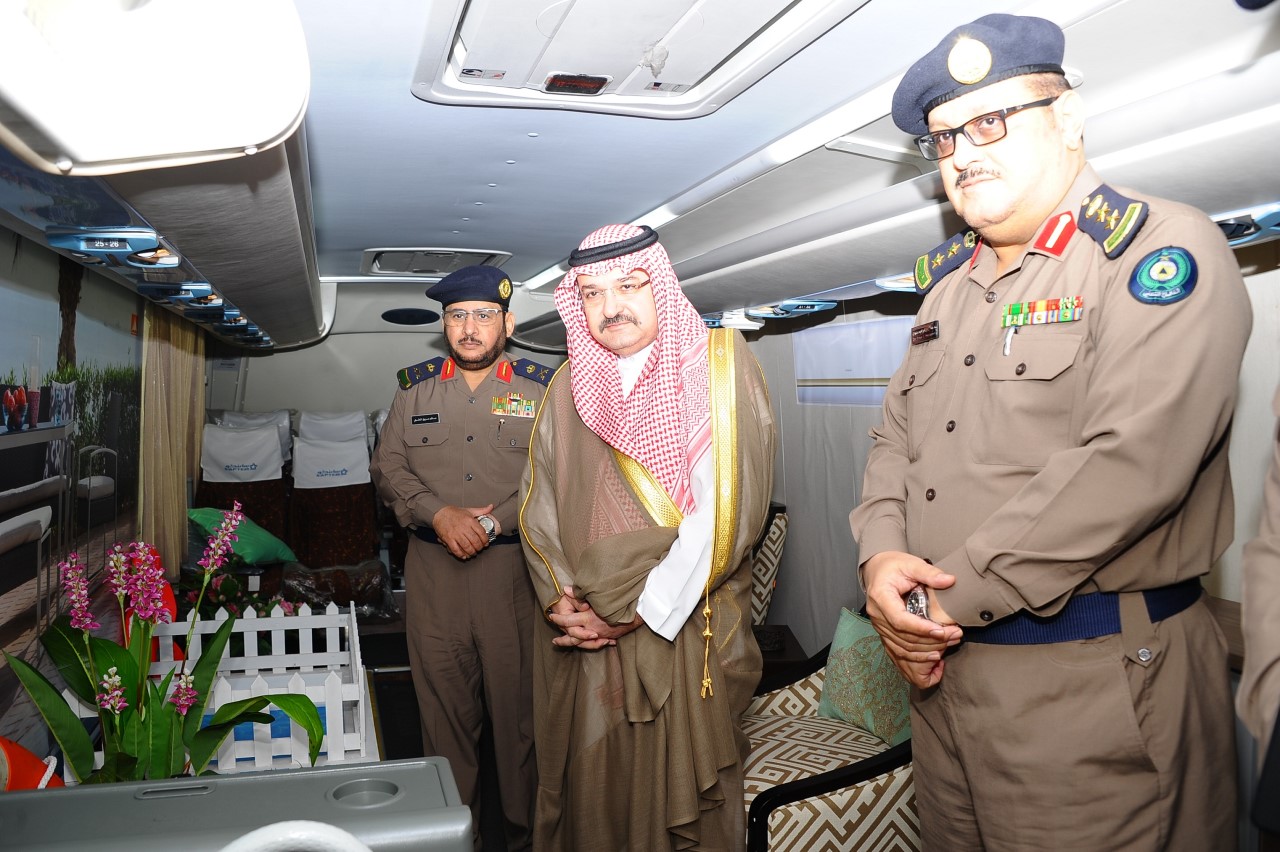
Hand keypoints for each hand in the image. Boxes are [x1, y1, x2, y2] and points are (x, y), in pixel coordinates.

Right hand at [431, 504, 494, 559]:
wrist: (440, 513)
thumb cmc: (455, 513)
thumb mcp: (470, 510)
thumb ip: (482, 510)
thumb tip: (491, 507)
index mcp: (470, 520)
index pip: (481, 532)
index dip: (485, 540)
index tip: (485, 543)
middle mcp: (463, 527)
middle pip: (475, 541)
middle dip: (479, 547)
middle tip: (479, 549)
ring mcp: (455, 534)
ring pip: (466, 546)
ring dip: (471, 552)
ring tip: (473, 553)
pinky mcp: (448, 539)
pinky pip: (455, 549)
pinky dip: (460, 554)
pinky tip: (464, 556)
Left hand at [547, 585, 642, 649]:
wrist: (635, 611)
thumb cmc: (615, 600)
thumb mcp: (596, 596)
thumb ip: (579, 594)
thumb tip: (565, 589)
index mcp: (588, 618)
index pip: (567, 621)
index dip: (558, 619)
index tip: (551, 616)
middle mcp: (592, 629)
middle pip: (573, 638)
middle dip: (563, 639)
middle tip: (554, 640)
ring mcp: (600, 635)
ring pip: (583, 643)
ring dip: (573, 644)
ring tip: (565, 645)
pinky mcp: (607, 636)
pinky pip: (595, 643)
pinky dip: (589, 645)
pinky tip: (584, 645)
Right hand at [862, 551, 961, 688]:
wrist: (877, 570)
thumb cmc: (893, 566)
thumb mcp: (911, 563)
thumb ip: (929, 572)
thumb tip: (949, 580)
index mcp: (881, 597)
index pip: (900, 620)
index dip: (921, 629)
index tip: (942, 630)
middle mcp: (877, 615)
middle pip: (904, 638)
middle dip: (932, 640)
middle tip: (955, 634)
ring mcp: (879, 626)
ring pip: (902, 648)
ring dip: (927, 651)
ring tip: (950, 643)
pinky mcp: (884, 633)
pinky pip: (898, 651)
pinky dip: (917, 657)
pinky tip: (935, 656)